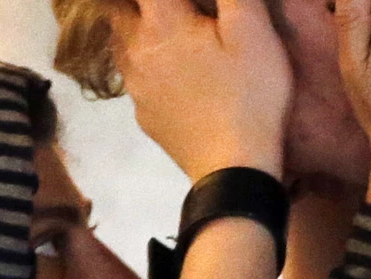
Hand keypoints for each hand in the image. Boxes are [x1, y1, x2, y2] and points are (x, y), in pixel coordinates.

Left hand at [113, 0, 291, 181]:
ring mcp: (137, 89)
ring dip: (134, 31)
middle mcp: (138, 52)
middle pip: (117, 13)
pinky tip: (169, 75)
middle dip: (135, 5)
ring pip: (121, 47)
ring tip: (161, 32)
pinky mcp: (145, 117)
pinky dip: (144, 67)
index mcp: (163, 24)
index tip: (180, 2)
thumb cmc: (249, 94)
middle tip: (163, 10)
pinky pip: (134, 80)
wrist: (234, 169)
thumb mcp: (253, 32)